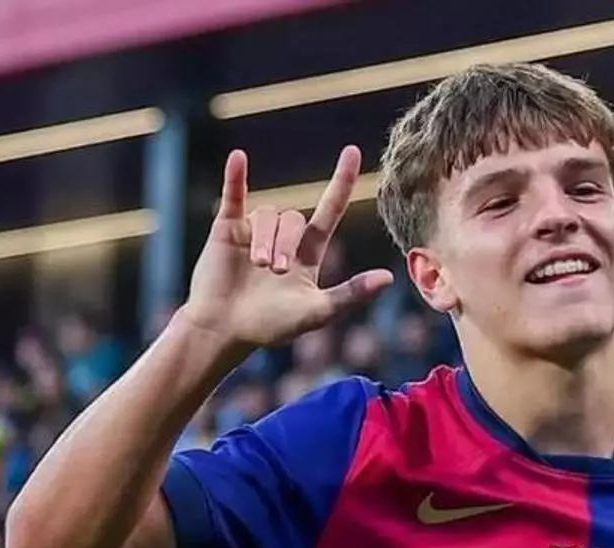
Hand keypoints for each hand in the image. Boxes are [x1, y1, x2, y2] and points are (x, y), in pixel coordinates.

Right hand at [182, 146, 392, 349]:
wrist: (224, 330)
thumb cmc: (269, 326)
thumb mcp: (316, 312)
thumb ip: (350, 294)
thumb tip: (390, 278)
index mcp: (307, 252)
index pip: (330, 209)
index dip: (342, 182)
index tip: (353, 152)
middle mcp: (282, 237)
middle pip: (294, 218)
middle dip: (286, 243)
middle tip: (276, 272)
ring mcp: (254, 231)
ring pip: (268, 214)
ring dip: (266, 239)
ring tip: (258, 265)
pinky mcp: (227, 229)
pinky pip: (234, 196)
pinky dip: (235, 177)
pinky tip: (238, 158)